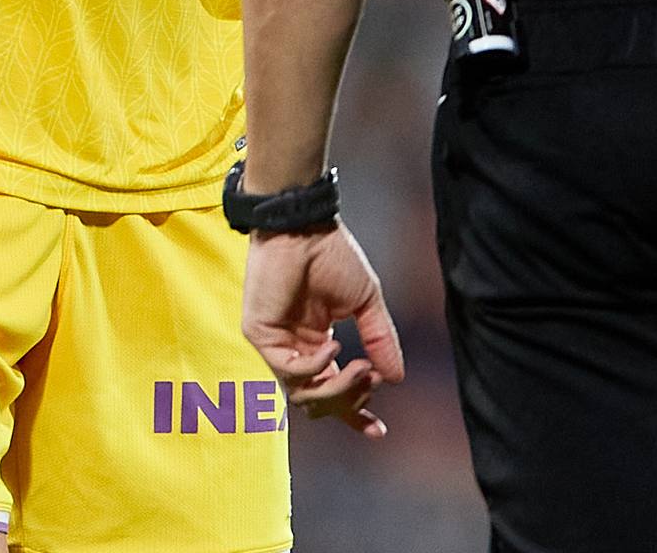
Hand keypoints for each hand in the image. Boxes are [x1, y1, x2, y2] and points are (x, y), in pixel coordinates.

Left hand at [241, 221, 404, 439]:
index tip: (378, 431)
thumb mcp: (366, 302)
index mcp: (317, 343)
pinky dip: (316, 366)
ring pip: (303, 394)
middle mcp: (295, 349)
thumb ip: (380, 339)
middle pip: (319, 401)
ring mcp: (276, 344)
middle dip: (350, 399)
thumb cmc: (332, 255)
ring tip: (360, 367)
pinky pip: (289, 370)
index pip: (333, 390)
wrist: (305, 226)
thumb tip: (396, 378)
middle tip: (371, 378)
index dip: (355, 413)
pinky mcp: (260, 334)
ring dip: (337, 388)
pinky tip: (333, 346)